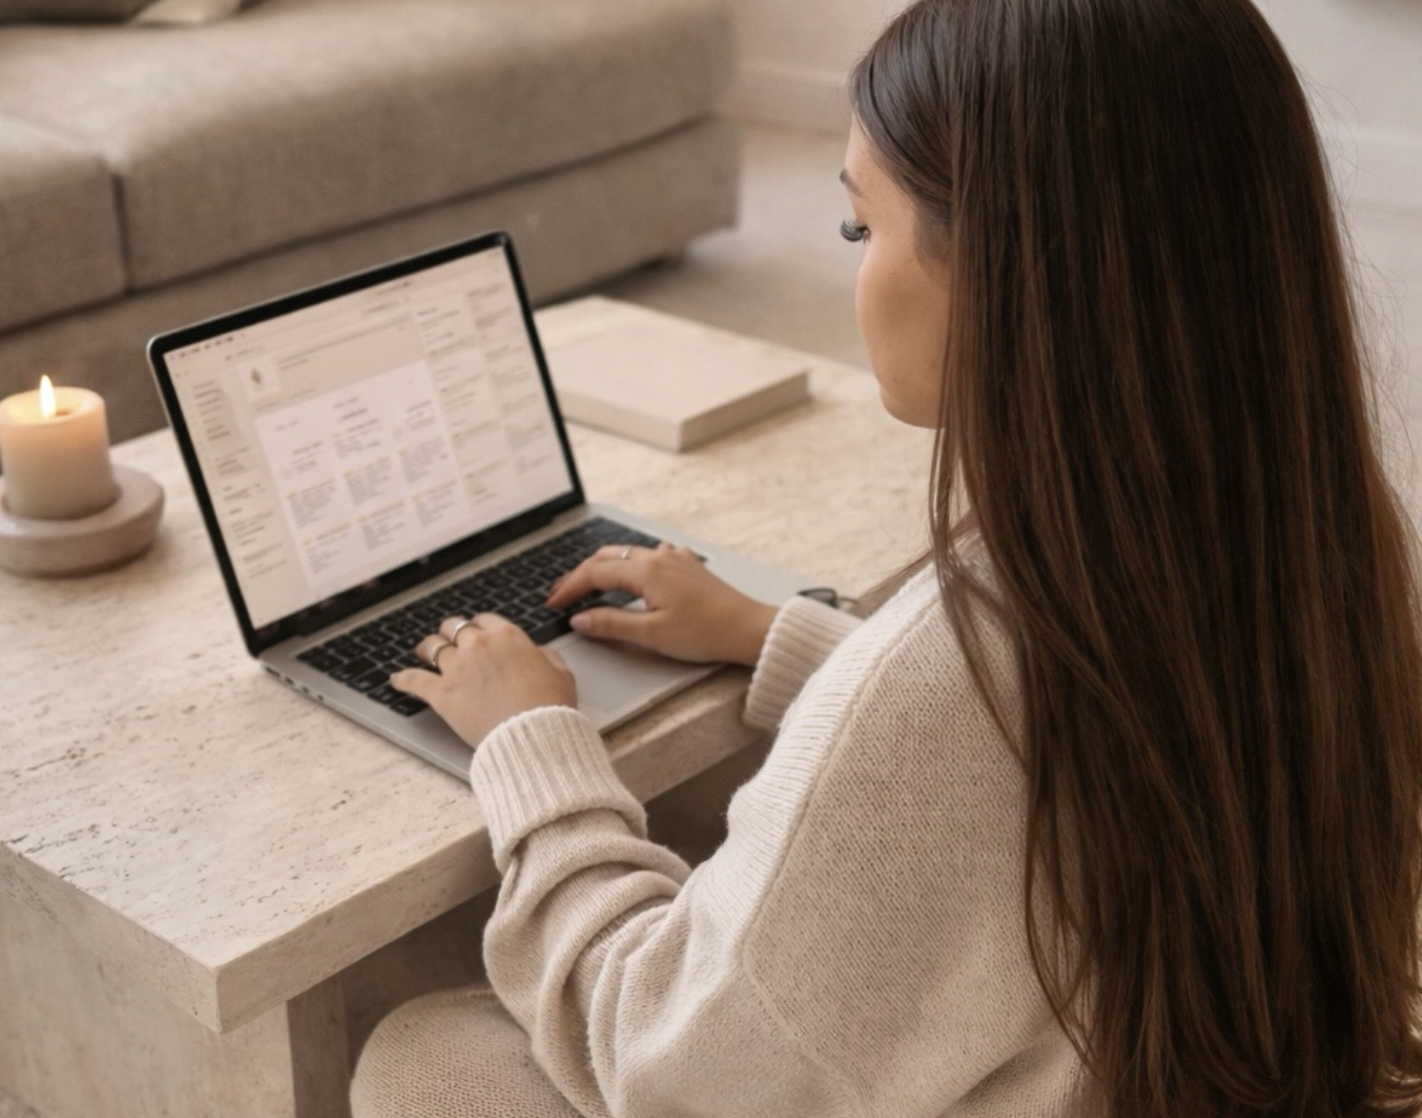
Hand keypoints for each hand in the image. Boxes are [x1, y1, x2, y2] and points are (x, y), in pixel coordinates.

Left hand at [391, 614, 575, 746]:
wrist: (534, 735)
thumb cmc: (550, 707)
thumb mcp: (561, 673)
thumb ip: (545, 656)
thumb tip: (536, 653)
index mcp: (507, 636)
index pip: (484, 620)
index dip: (479, 627)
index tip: (477, 634)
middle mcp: (478, 646)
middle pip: (453, 628)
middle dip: (451, 633)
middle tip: (449, 641)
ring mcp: (456, 669)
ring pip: (431, 647)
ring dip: (427, 649)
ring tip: (423, 653)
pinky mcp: (441, 694)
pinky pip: (413, 681)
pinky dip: (403, 680)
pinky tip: (396, 680)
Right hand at [548, 542, 777, 666]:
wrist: (749, 629)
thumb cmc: (705, 633)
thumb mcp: (652, 635)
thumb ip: (611, 624)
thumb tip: (579, 619)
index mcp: (646, 571)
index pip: (594, 573)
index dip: (569, 588)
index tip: (552, 604)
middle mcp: (658, 557)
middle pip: (607, 557)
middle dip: (580, 574)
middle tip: (561, 593)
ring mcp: (675, 559)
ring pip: (629, 553)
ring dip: (605, 566)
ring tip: (589, 584)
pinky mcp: (689, 566)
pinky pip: (652, 555)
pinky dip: (632, 563)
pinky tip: (635, 574)